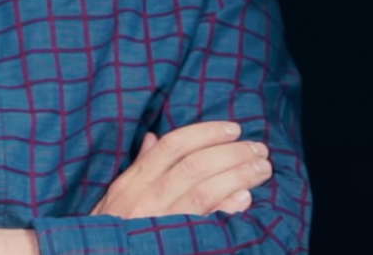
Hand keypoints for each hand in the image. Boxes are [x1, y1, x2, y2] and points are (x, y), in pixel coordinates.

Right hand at [90, 121, 271, 217]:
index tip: (232, 128)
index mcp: (133, 181)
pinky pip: (205, 224)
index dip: (205, 133)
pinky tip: (246, 198)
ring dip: (237, 176)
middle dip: (230, 152)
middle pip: (194, 165)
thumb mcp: (117, 195)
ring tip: (261, 168)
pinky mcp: (175, 243)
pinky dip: (227, 208)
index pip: (173, 146)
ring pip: (203, 190)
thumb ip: (139, 166)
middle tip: (257, 147)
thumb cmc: (111, 228)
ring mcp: (161, 222)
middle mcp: (147, 198)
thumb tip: (153, 138)